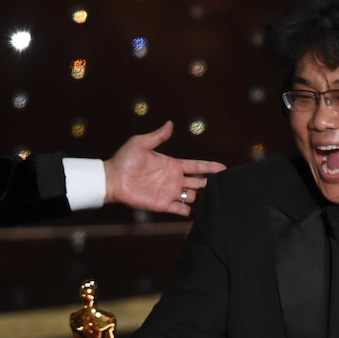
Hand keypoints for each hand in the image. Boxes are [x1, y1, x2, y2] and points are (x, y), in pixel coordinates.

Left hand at [104, 121, 224, 216]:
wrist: (112, 179)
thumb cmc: (124, 159)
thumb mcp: (141, 143)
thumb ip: (157, 136)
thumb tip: (170, 123)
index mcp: (173, 164)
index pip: (196, 166)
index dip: (210, 167)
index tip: (224, 169)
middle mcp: (175, 180)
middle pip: (199, 183)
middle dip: (212, 184)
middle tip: (226, 186)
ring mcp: (170, 193)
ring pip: (194, 197)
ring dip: (205, 198)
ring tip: (218, 201)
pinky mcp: (164, 205)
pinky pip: (182, 210)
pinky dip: (193, 213)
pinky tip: (203, 214)